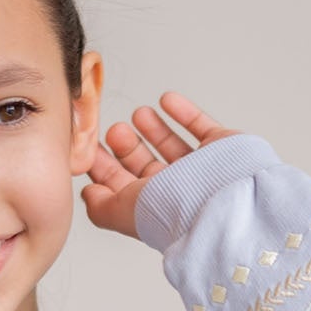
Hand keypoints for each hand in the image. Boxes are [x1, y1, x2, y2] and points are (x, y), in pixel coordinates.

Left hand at [80, 91, 240, 241]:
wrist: (221, 200)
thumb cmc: (172, 210)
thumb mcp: (120, 211)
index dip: (104, 168)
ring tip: (138, 113)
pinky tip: (167, 100)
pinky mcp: (222, 148)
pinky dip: (184, 113)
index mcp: (152, 208)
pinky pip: (201, 126)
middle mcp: (176, 191)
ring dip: (153, 129)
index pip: (122, 188)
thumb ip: (99, 206)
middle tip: (115, 130)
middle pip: (145, 167)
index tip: (90, 148)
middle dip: (127, 148)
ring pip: (172, 146)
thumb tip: (88, 193)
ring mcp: (201, 169)